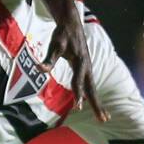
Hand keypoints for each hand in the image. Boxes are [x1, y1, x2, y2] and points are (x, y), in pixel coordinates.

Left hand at [45, 4, 106, 120]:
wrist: (71, 23)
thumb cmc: (62, 34)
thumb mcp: (54, 45)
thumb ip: (49, 59)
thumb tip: (39, 69)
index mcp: (80, 62)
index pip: (78, 81)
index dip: (78, 94)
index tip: (78, 107)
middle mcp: (87, 67)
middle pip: (92, 89)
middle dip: (97, 105)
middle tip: (103, 119)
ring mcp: (88, 68)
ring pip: (93, 88)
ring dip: (98, 102)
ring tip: (104, 117)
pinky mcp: (86, 68)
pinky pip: (90, 84)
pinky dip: (93, 95)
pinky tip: (93, 102)